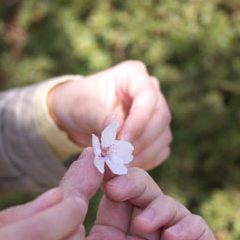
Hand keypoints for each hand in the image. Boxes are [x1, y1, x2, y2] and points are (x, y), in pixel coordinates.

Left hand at [49, 60, 171, 169]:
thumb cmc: (77, 105)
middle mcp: (150, 90)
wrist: (76, 118)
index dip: (138, 121)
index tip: (122, 141)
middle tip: (121, 157)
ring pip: (163, 135)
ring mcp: (156, 112)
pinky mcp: (156, 133)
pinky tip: (127, 166)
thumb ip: (101, 118)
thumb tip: (120, 129)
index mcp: (133, 74)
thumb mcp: (83, 109)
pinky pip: (161, 149)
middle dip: (142, 140)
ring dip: (144, 153)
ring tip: (120, 164)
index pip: (147, 97)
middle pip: (161, 116)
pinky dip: (147, 160)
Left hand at [84, 168, 218, 239]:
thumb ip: (69, 208)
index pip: (118, 194)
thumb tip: (82, 158)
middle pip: (147, 196)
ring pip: (175, 212)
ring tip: (143, 222)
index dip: (113, 174)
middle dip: (136, 182)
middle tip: (117, 185)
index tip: (102, 160)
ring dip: (161, 205)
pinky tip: (171, 236)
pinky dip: (192, 227)